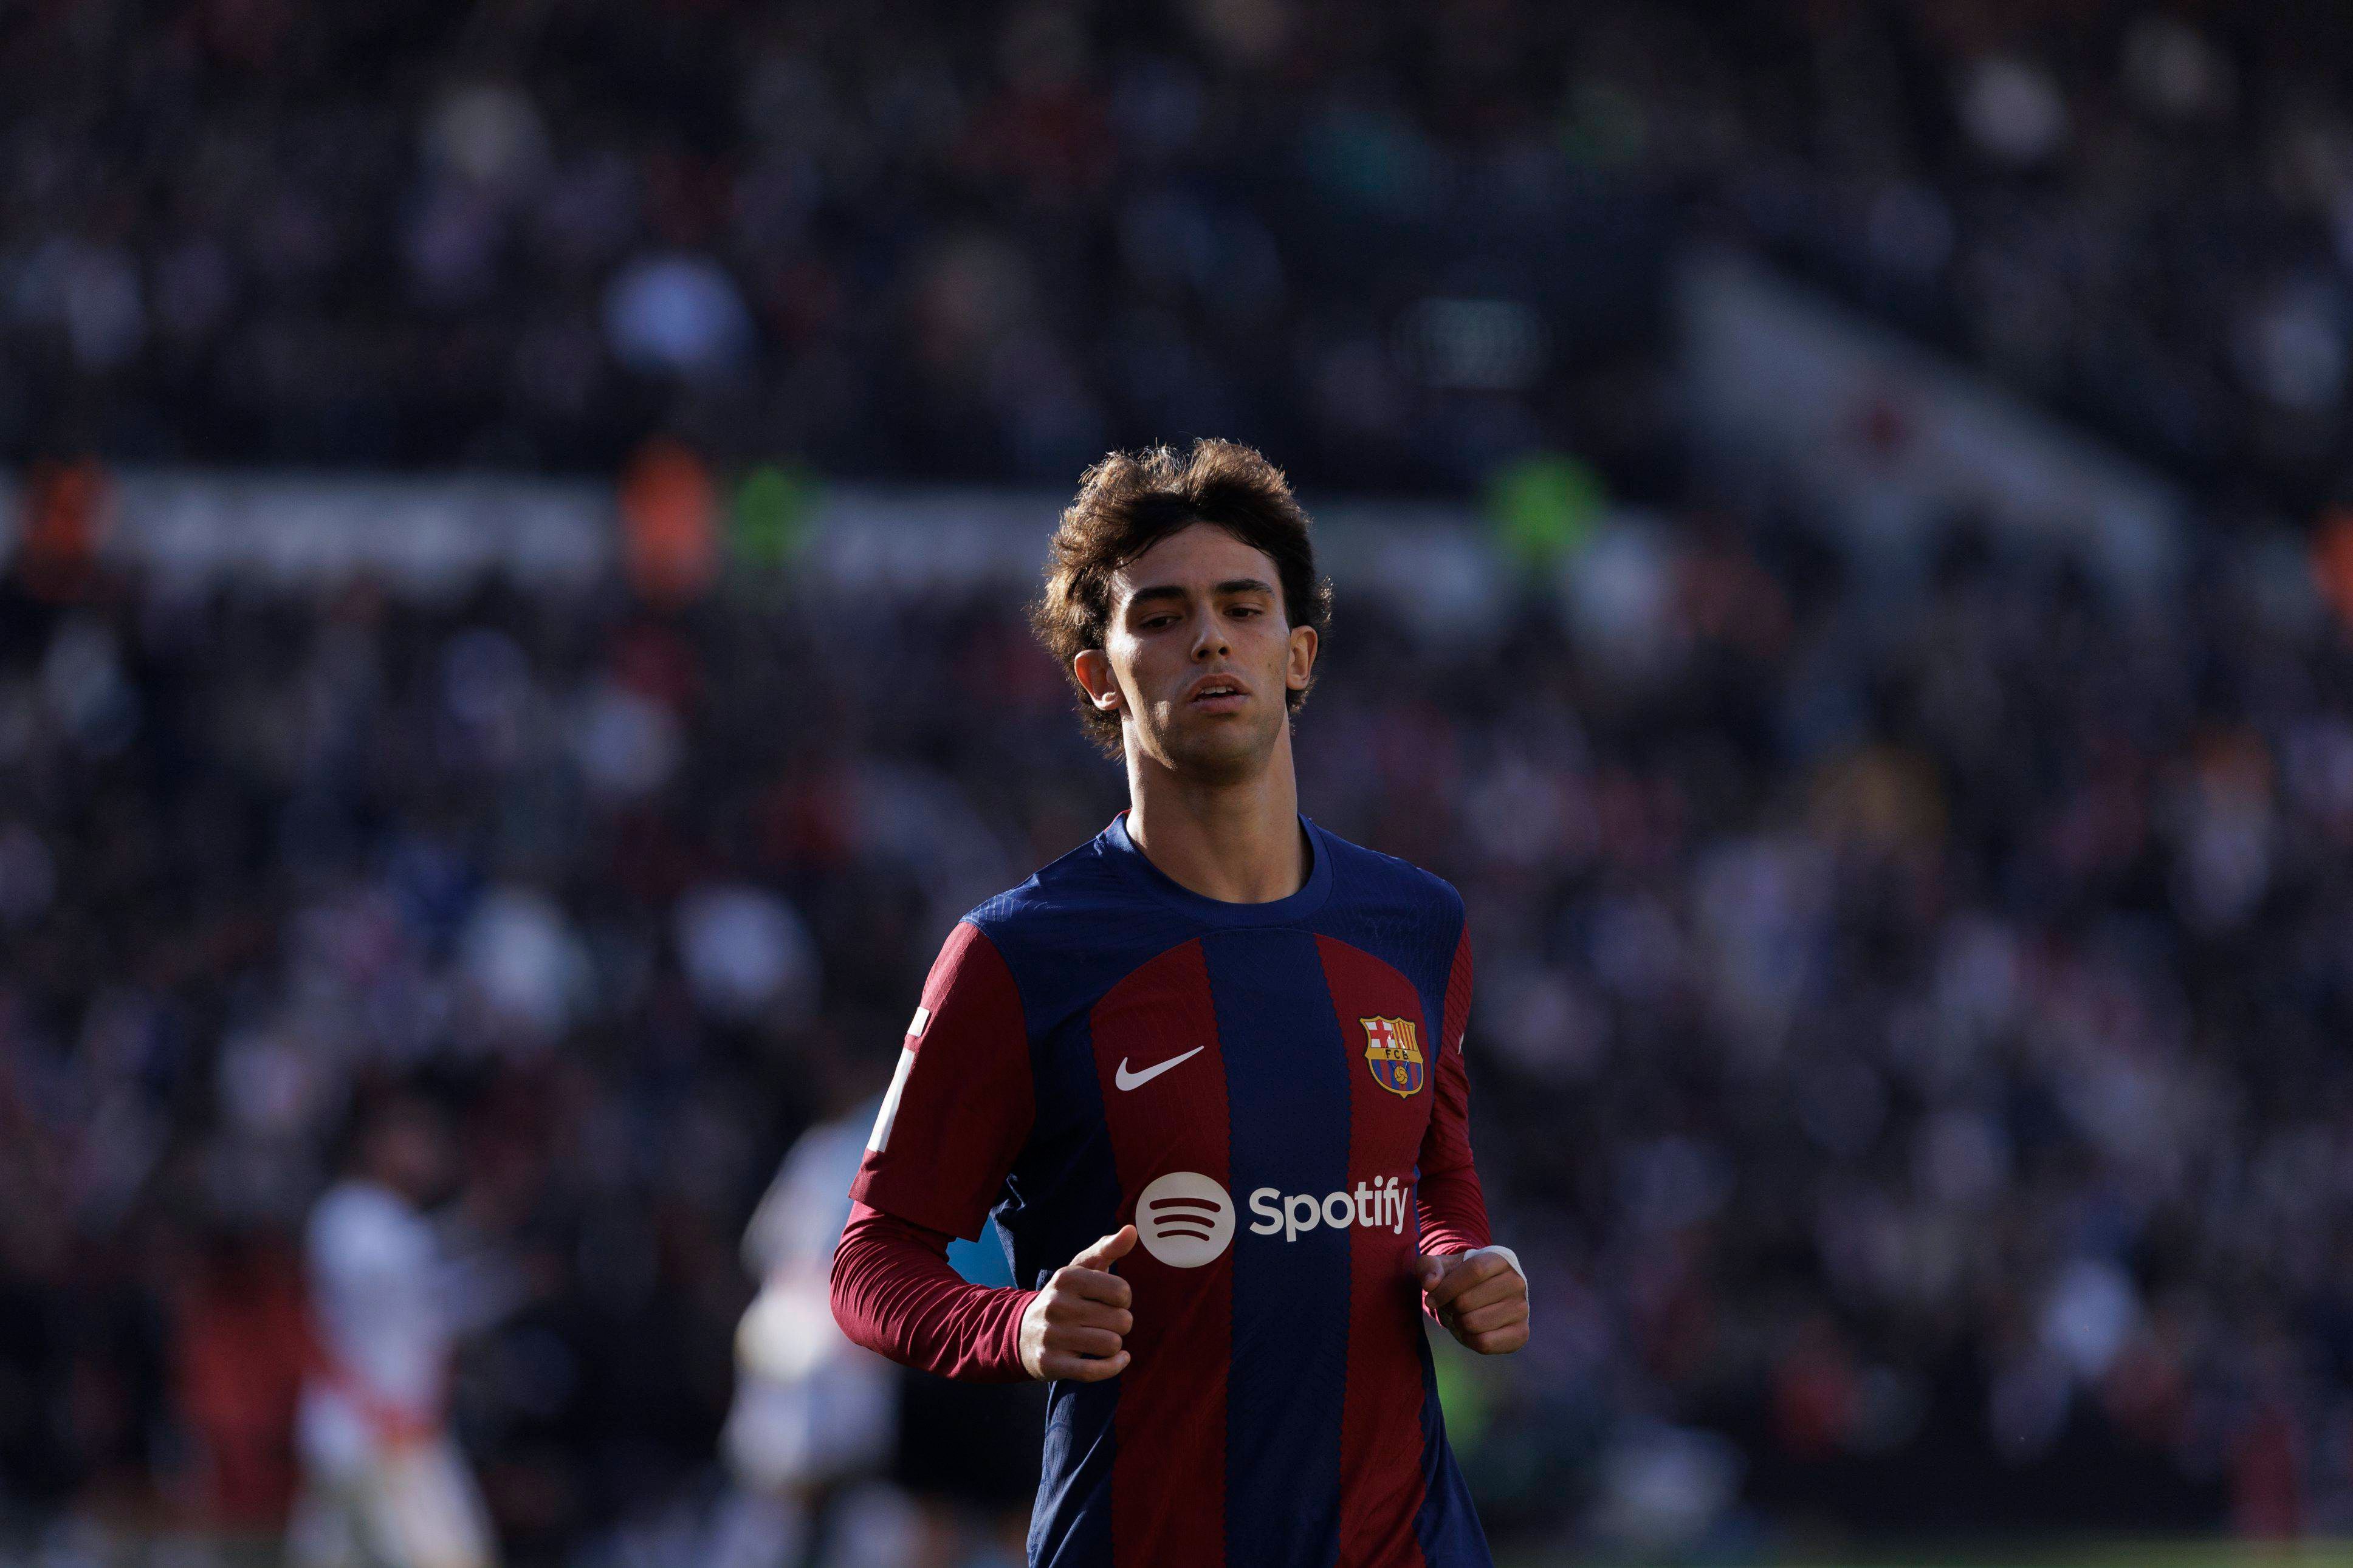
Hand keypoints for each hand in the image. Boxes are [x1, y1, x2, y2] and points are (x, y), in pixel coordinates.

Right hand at [1019, 1225, 1136, 1380]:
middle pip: (1121, 1320)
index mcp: (1067, 1277)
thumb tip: (1132, 1230)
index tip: (1111, 1300)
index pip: (1122, 1291)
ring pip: (1111, 1345)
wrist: (1021, 1332)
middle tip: (1104, 1321)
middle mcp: (1057, 1305)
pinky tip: (1118, 1359)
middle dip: (1120, 1323)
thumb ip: (1107, 1248)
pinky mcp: (1052, 1363)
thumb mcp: (1080, 1269)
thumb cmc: (1063, 1297)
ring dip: (1114, 1345)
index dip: (1123, 1298)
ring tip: (1101, 1338)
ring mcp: (1053, 1335)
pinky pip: (1095, 1371)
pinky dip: (1114, 1367)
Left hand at [1414, 1248, 1527, 1354]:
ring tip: (1463, 1316)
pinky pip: (1485, 1343)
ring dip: (1459, 1323)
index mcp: (1500, 1260)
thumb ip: (1429, 1267)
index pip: (1475, 1270)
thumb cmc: (1460, 1279)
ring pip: (1474, 1323)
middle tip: (1453, 1306)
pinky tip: (1472, 1332)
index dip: (1447, 1287)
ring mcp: (1522, 1309)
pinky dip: (1470, 1340)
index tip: (1431, 1299)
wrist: (1481, 1297)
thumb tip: (1430, 1283)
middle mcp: (1516, 1282)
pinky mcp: (1521, 1333)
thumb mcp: (1441, 1266)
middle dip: (1451, 1307)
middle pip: (1467, 1301)